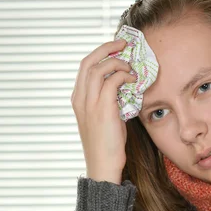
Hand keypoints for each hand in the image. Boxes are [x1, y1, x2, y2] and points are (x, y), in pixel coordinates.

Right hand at [71, 38, 136, 182]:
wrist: (103, 165)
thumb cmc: (106, 145)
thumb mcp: (104, 119)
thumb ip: (109, 101)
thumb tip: (124, 87)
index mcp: (78, 100)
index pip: (84, 67)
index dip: (100, 54)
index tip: (115, 49)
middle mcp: (80, 98)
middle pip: (89, 61)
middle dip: (107, 48)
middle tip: (123, 44)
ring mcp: (90, 103)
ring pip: (99, 68)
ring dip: (117, 62)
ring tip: (130, 67)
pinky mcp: (103, 109)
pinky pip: (113, 81)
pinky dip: (124, 76)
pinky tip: (133, 80)